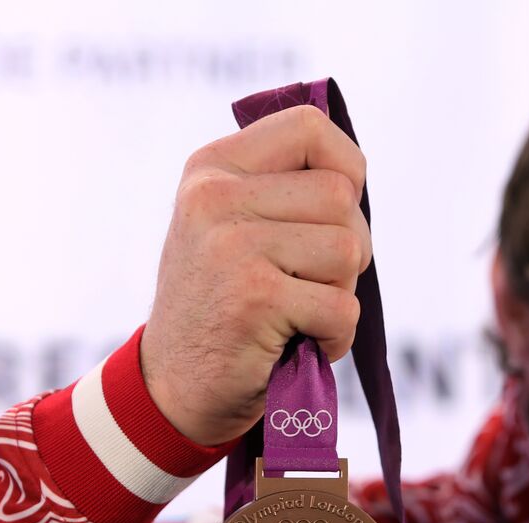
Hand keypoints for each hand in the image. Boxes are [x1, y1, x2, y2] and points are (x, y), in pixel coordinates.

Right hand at [140, 104, 372, 445]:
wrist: (174, 389)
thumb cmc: (222, 308)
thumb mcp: (230, 228)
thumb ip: (281, 191)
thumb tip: (355, 173)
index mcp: (212, 169)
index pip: (309, 127)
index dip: (347, 167)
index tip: (339, 209)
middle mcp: (214, 197)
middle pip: (342, 198)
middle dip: (348, 248)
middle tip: (311, 284)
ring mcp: (232, 246)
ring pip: (349, 250)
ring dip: (340, 294)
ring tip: (298, 314)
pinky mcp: (256, 298)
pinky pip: (343, 307)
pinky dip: (335, 338)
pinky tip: (299, 345)